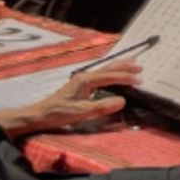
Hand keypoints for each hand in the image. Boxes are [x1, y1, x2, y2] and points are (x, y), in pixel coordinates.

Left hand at [0, 61, 139, 139]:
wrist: (40, 114)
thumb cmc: (59, 113)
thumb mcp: (81, 113)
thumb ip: (102, 106)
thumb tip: (122, 101)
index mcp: (86, 81)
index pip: (110, 76)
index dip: (125, 77)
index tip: (140, 80)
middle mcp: (84, 77)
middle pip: (108, 68)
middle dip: (124, 66)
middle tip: (140, 66)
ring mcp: (81, 80)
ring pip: (104, 70)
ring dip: (118, 68)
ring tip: (131, 65)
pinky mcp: (79, 85)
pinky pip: (100, 75)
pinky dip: (110, 73)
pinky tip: (111, 77)